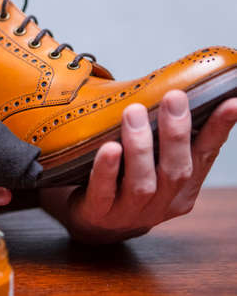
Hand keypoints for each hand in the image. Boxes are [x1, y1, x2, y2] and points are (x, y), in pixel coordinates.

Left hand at [40, 90, 236, 243]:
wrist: (96, 223)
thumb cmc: (125, 184)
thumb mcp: (154, 165)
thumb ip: (169, 141)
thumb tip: (181, 98)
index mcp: (180, 190)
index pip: (203, 157)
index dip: (218, 131)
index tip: (231, 103)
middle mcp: (160, 204)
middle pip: (176, 171)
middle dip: (176, 134)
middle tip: (173, 97)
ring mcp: (129, 213)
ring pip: (142, 183)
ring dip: (140, 147)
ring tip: (134, 113)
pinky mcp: (99, 214)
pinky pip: (104, 192)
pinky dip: (107, 170)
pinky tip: (109, 148)